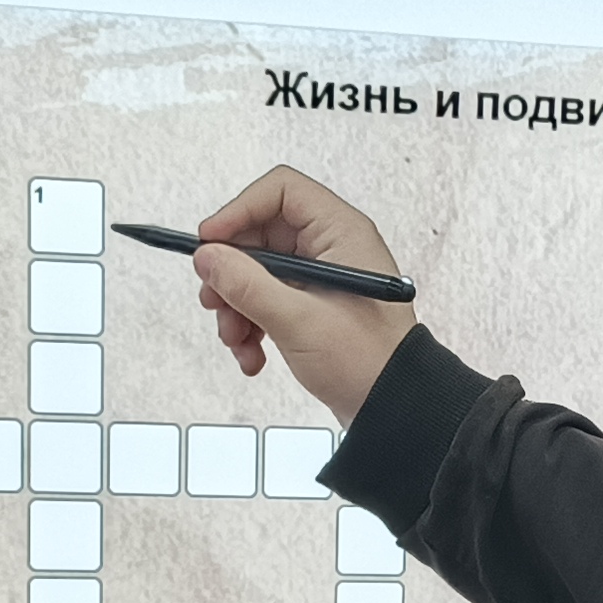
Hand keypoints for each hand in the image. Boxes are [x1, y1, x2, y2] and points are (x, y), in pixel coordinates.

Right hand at [191, 166, 417, 425]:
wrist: (393, 410)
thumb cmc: (367, 363)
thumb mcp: (297, 321)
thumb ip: (246, 285)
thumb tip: (208, 257)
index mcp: (341, 233)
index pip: (280, 192)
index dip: (239, 211)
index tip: (209, 244)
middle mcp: (332, 248)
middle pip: (261, 235)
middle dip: (231, 273)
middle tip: (215, 302)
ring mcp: (322, 278)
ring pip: (258, 272)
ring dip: (237, 306)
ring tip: (237, 340)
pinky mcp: (314, 307)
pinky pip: (268, 300)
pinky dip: (251, 325)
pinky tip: (252, 356)